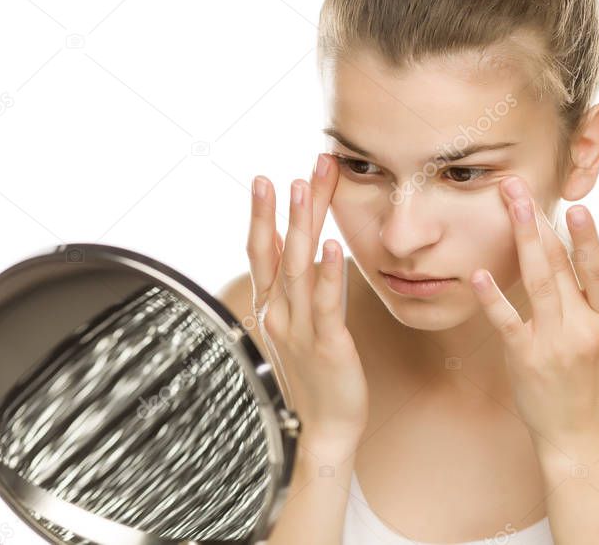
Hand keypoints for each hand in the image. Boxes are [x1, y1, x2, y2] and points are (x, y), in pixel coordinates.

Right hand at [248, 153, 368, 455]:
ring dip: (301, 225)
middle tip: (287, 169)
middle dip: (282, 207)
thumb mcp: (297, 327)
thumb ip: (295, 292)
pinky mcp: (328, 345)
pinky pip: (327, 304)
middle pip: (278, 250)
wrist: (321, 429)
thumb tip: (298, 255)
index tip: (267, 178)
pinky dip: (329, 274)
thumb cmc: (313, 376)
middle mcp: (280, 313)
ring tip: (304, 189)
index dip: (263, 215)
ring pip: (298, 267)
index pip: (264, 251)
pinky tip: (334, 247)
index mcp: (272, 307)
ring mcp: (300, 328)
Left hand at [469, 175, 598, 456]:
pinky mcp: (524, 358)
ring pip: (536, 283)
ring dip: (521, 242)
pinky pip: (506, 323)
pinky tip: (479, 274)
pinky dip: (492, 299)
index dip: (587, 239)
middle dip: (539, 223)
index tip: (577, 208)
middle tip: (518, 187)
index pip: (598, 271)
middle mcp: (583, 329)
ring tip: (510, 207)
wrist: (582, 438)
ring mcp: (552, 344)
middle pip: (559, 267)